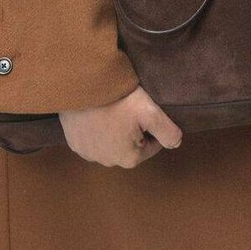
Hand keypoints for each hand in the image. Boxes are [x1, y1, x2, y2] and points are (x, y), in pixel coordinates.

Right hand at [59, 84, 182, 166]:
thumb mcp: (149, 112)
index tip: (145, 109)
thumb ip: (167, 131)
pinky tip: (97, 112)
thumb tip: (176, 143)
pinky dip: (96, 128)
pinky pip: (91, 138)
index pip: (151, 145)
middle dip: (132, 129)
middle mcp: (108, 162)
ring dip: (114, 130)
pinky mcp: (74, 143)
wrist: (82, 87)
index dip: (151, 126)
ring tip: (113, 108)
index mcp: (129, 159)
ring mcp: (88, 154)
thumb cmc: (118, 99)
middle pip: (130, 145)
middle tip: (128, 107)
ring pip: (110, 143)